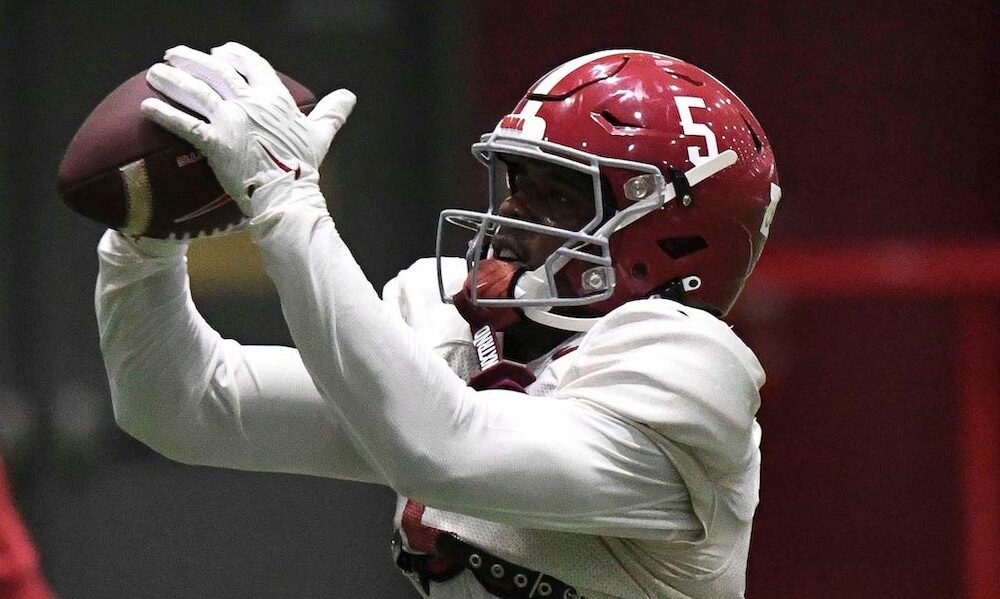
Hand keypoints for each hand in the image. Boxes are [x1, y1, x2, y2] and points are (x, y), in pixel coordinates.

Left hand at [140, 42, 355, 215]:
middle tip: (174, 55)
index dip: (233, 54)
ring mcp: (232, 121)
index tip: (220, 52)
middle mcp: (251, 103)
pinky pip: (185, 124)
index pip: (251, 63)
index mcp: (274, 98)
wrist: (289, 197)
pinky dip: (164, 113)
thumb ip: (331, 112)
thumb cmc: (304, 168)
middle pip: (216, 70)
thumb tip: (349, 96)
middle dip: (192, 58)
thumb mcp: (320, 135)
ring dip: (172, 79)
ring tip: (153, 73)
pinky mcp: (216, 143)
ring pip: (196, 91)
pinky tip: (146, 107)